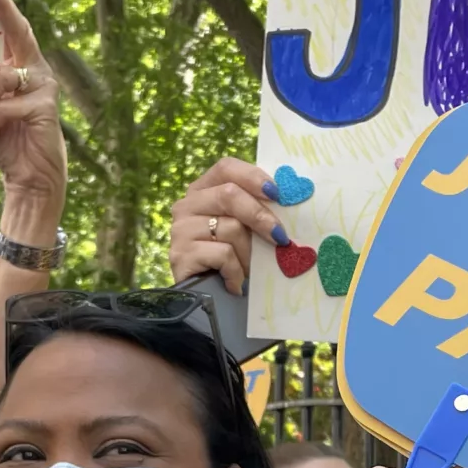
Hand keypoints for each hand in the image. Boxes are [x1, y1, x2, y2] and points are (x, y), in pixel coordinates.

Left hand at [0, 0, 66, 222]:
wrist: (31, 179)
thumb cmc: (7, 145)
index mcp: (23, 70)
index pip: (14, 32)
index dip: (3, 7)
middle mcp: (37, 73)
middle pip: (20, 34)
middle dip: (4, 12)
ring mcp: (44, 88)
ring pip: (2, 76)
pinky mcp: (44, 108)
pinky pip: (6, 106)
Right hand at [168, 158, 280, 293]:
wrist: (208, 300)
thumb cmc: (231, 259)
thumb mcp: (245, 228)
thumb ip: (256, 209)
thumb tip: (287, 201)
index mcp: (202, 190)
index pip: (226, 168)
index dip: (253, 177)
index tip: (277, 194)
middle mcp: (187, 205)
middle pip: (229, 194)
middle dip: (260, 216)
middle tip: (280, 236)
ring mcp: (180, 229)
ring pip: (230, 228)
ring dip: (248, 254)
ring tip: (247, 270)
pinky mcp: (181, 254)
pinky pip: (223, 255)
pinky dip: (236, 271)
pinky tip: (234, 282)